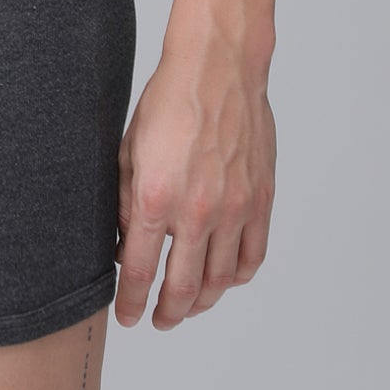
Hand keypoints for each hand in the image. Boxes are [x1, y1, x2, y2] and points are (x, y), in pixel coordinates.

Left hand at [112, 35, 275, 329]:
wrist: (217, 68)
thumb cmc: (168, 102)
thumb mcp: (129, 151)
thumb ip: (128, 203)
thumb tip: (126, 244)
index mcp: (158, 197)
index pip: (142, 271)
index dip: (133, 301)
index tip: (129, 316)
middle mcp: (199, 210)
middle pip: (184, 288)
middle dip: (168, 313)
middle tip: (159, 321)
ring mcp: (236, 208)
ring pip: (222, 280)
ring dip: (203, 301)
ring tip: (189, 306)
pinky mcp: (262, 200)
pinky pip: (254, 255)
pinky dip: (239, 277)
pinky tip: (225, 279)